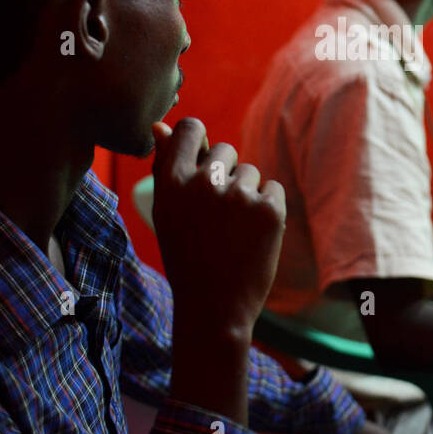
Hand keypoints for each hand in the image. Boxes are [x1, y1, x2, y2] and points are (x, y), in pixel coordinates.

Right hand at [151, 117, 286, 339]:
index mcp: (172, 182)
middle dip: (225, 174)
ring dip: (246, 194)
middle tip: (215, 216)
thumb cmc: (187, 256)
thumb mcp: (167, 212)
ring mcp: (239, 195)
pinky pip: (272, 188)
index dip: (198, 142)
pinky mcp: (270, 209)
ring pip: (250, 172)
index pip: (191, 129)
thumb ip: (165, 165)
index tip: (200, 162)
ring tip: (232, 231)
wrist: (214, 308)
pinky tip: (252, 235)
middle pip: (225, 150)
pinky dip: (267, 208)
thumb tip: (159, 125)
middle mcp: (204, 183)